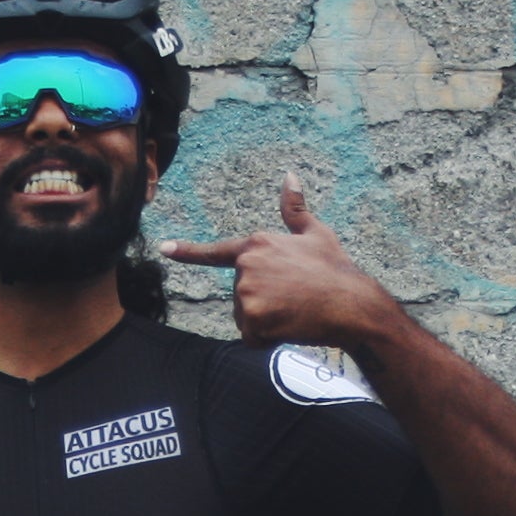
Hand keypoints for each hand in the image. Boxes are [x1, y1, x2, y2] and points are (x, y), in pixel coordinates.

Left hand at [162, 178, 399, 353]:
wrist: (351, 304)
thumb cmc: (335, 269)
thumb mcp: (316, 234)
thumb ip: (295, 209)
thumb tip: (290, 175)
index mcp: (256, 244)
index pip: (216, 252)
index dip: (188, 252)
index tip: (164, 249)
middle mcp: (246, 266)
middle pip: (241, 296)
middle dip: (264, 303)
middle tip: (294, 298)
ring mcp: (247, 292)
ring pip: (245, 318)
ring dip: (266, 322)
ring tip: (294, 311)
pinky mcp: (252, 318)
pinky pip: (252, 338)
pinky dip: (268, 339)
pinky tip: (290, 326)